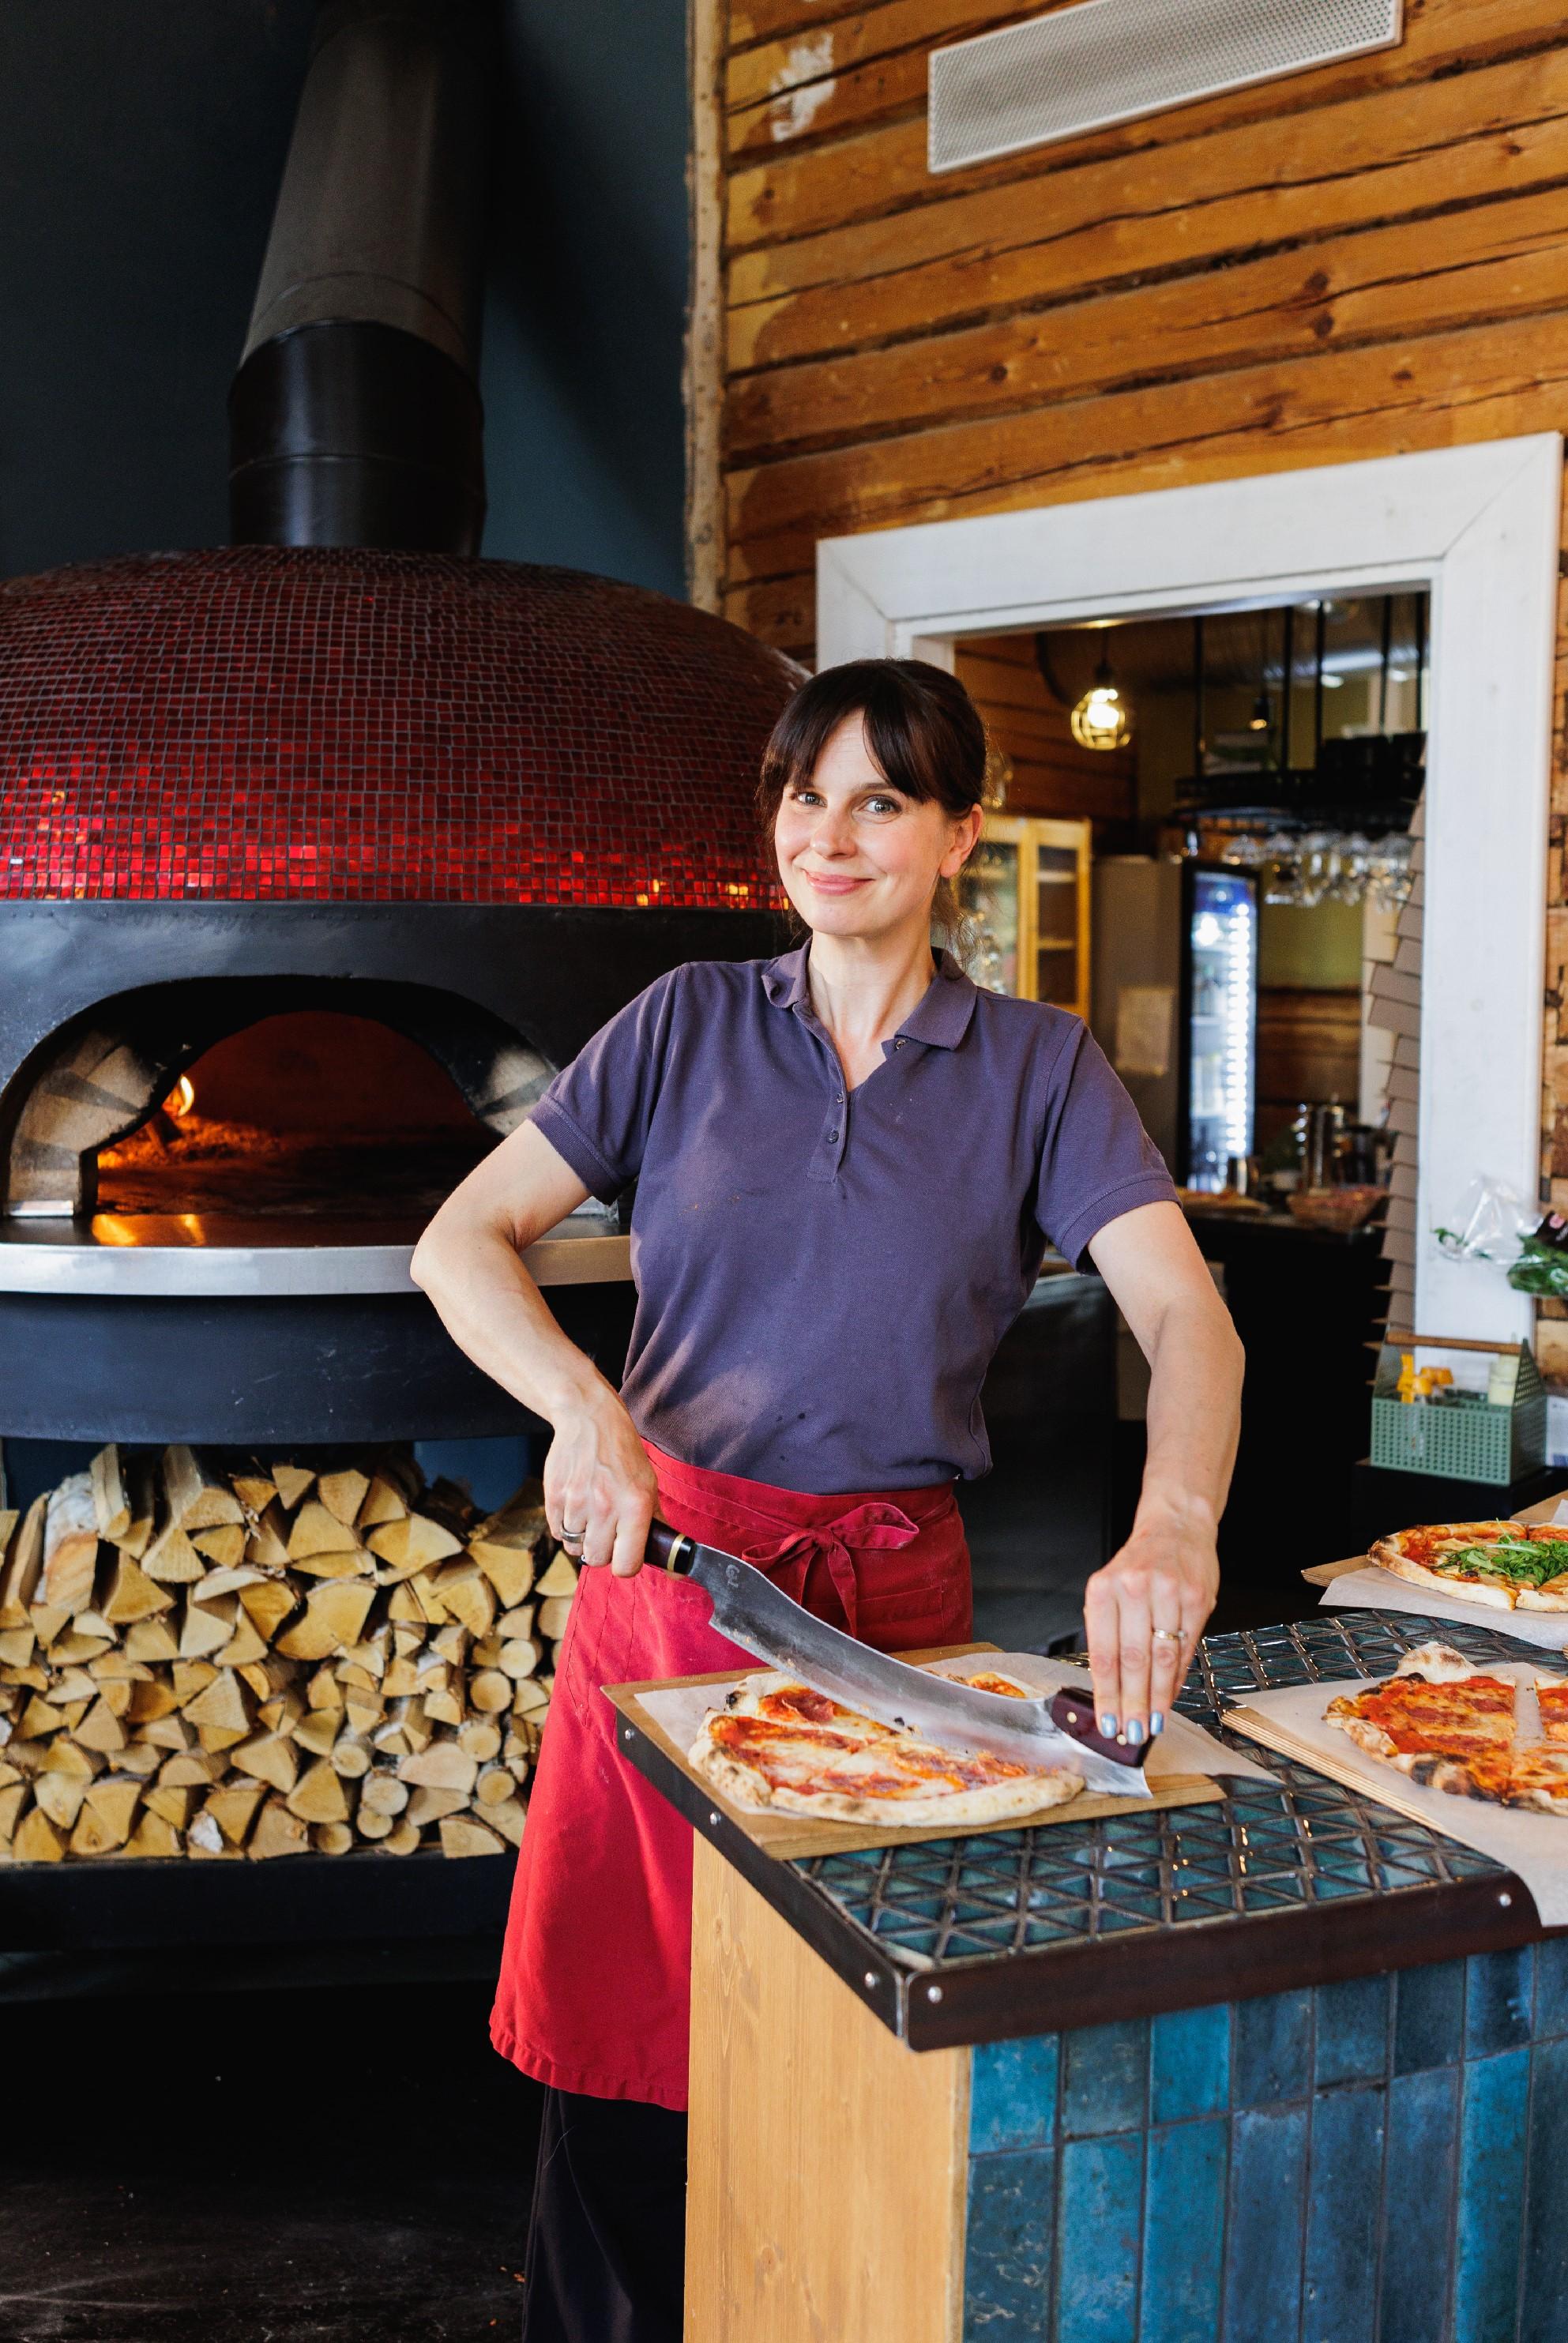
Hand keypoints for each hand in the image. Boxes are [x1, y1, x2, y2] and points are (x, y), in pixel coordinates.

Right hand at [543, 1386, 658, 1576]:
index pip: (626, 1565)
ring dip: (582, 1537)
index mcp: (636, 1506)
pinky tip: (576, 1506)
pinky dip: (565, 1526)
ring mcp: (576, 1501)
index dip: (626, 1565)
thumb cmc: (624, 1453)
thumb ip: (657, 1525)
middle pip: (597, 1559)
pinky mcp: (554, 1496)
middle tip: (607, 1533)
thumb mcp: (649, 1485)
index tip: (625, 1556)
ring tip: (590, 1514)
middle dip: (602, 1552)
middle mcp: (606, 1506)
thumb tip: (673, 1566)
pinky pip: (557, 1532)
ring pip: (574, 1547)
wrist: (590, 1419)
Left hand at [1081, 1511, 1218, 1747]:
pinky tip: (1171, 1695)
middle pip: (1133, 1661)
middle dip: (1132, 1704)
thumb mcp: (1110, 1590)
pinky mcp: (1197, 1598)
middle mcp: (1134, 1589)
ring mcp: (1168, 1593)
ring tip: (1152, 1723)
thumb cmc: (1138, 1566)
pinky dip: (1177, 1676)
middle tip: (1131, 1733)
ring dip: (1157, 1697)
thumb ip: (1110, 1634)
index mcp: (1103, 1589)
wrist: (1175, 1527)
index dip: (1106, 1694)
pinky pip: (1186, 1647)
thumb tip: (1112, 1691)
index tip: (1106, 1722)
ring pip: (1163, 1659)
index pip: (1103, 1653)